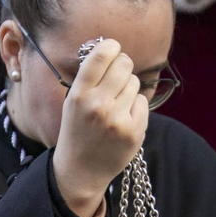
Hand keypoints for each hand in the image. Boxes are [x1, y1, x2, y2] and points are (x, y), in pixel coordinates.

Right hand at [51, 38, 147, 216]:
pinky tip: (124, 119)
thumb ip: (90, 77)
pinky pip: (142, 102)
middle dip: (123, 66)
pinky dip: (135, 107)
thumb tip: (111, 48)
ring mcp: (117, 119)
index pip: (101, 55)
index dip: (112, 47)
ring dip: (128, 89)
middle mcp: (97, 105)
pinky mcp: (133, 131)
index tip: (113, 49)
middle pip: (124, 64)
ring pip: (135, 82)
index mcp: (78, 94)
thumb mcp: (73, 102)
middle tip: (118, 77)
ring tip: (117, 105)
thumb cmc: (78, 131)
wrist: (80, 170)